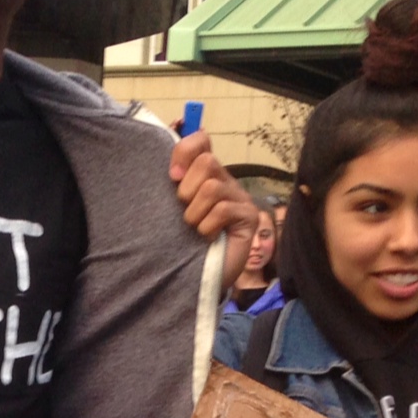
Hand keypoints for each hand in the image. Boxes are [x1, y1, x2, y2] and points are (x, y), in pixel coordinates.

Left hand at [169, 132, 258, 288]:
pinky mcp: (248, 217)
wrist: (194, 277)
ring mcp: (240, 198)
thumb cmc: (180, 243)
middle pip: (207, 162)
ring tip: (195, 229)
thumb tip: (171, 157)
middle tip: (186, 213)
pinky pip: (222, 210)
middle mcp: (224, 181)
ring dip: (194, 214)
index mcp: (204, 175)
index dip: (184, 152)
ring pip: (212, 188)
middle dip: (188, 190)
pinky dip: (207, 228)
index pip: (201, 140)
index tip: (172, 177)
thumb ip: (170, 183)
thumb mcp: (168, 209)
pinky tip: (208, 238)